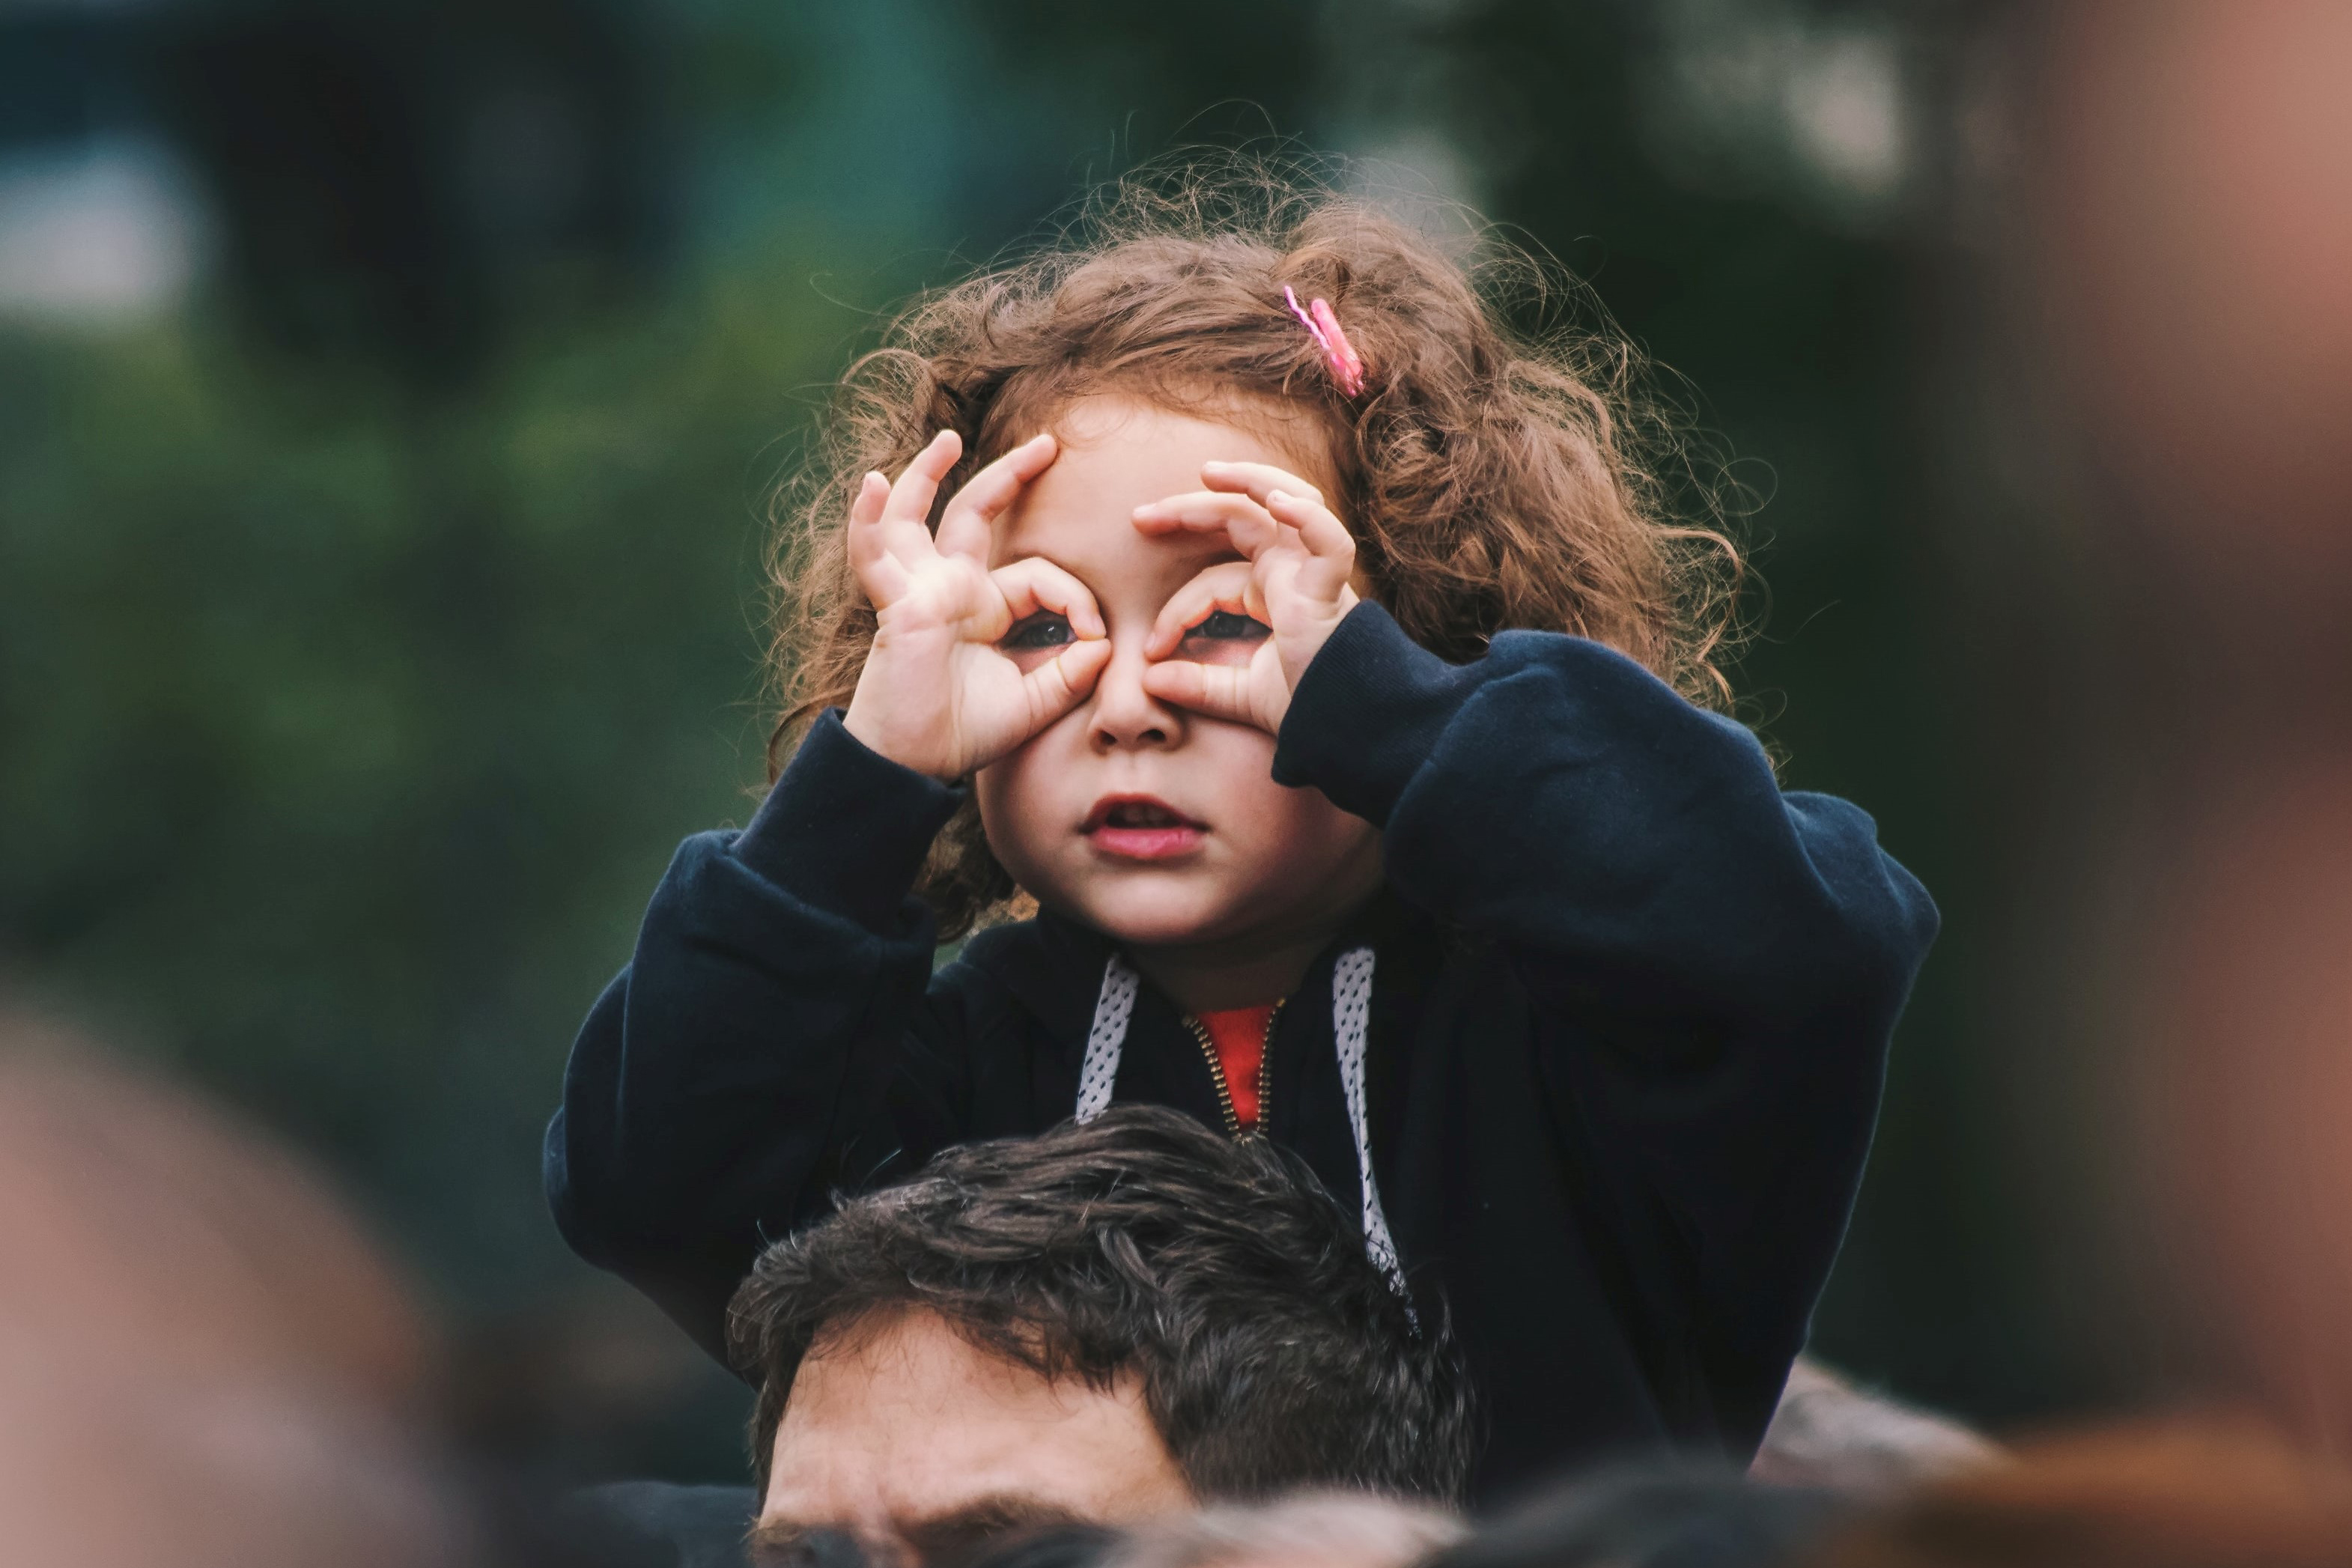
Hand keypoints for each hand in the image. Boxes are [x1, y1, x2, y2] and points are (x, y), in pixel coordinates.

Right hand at [841, 430, 1111, 780]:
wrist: (914, 764)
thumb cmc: (964, 733)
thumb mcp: (1034, 703)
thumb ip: (1071, 674)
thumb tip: (1104, 644)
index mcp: (985, 608)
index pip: (1039, 575)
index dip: (1076, 599)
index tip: (1098, 637)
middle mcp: (950, 589)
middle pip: (976, 515)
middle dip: (1011, 477)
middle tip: (1048, 444)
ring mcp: (918, 591)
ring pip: (916, 518)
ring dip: (926, 475)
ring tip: (947, 439)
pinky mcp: (896, 605)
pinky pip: (874, 556)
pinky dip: (869, 520)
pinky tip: (873, 485)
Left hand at [1132, 460, 1360, 733]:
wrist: (1344, 727)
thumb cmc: (1306, 706)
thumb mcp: (1240, 695)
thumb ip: (1198, 685)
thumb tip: (1148, 680)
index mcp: (1272, 591)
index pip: (1212, 580)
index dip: (1176, 611)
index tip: (1150, 649)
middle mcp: (1292, 572)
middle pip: (1241, 519)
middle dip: (1190, 509)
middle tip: (1140, 518)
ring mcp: (1314, 573)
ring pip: (1288, 502)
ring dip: (1249, 481)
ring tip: (1209, 473)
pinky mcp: (1331, 588)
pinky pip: (1328, 540)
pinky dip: (1306, 517)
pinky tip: (1276, 501)